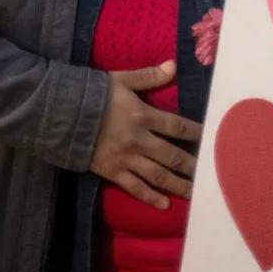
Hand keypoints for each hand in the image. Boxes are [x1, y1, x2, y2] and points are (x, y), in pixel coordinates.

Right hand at [90, 61, 201, 209]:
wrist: (61, 112)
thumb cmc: (93, 92)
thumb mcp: (121, 79)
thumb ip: (149, 76)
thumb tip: (173, 65)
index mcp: (143, 115)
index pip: (177, 126)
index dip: (195, 133)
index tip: (211, 139)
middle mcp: (139, 140)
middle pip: (172, 155)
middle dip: (192, 165)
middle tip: (210, 174)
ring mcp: (126, 158)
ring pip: (158, 175)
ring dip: (178, 185)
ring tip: (195, 194)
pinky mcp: (112, 172)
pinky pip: (135, 187)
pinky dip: (150, 197)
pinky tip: (164, 205)